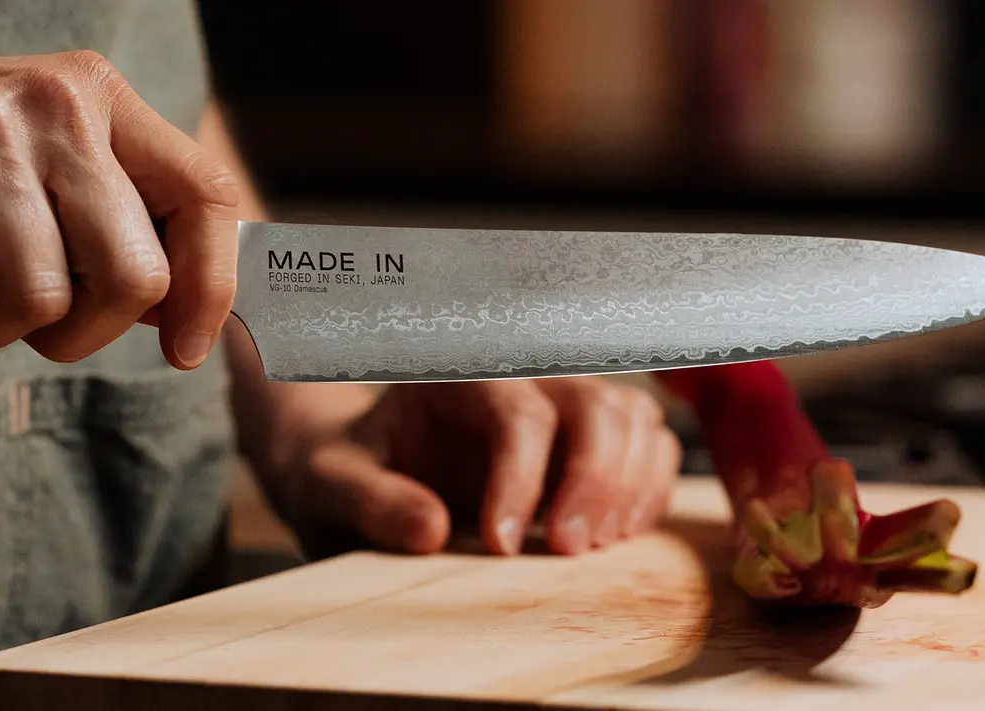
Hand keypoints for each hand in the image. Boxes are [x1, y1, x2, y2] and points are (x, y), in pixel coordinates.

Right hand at [0, 41, 237, 367]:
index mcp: (102, 102)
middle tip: (21, 327)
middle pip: (132, 274)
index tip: (183, 348)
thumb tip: (176, 312)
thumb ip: (105, 223)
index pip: (205, 196)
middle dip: (77, 336)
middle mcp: (58, 104)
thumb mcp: (33, 170)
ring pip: (38, 298)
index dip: (209, 287)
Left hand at [265, 377, 682, 558]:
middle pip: (593, 405)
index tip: (502, 546)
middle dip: (593, 479)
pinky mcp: (588, 442)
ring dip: (627, 486)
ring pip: (632, 420)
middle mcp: (520, 382)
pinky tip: (615, 537)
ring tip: (592, 548)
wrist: (362, 471)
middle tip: (567, 550)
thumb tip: (430, 530)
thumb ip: (372, 502)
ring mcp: (561, 408)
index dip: (521, 478)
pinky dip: (648, 491)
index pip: (517, 411)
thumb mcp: (334, 486)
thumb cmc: (349, 472)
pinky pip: (649, 449)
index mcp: (457, 379)